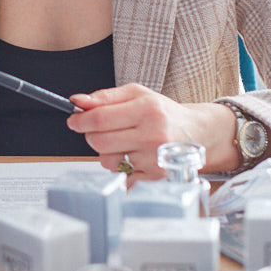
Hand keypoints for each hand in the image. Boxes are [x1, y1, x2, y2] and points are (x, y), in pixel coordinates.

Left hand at [67, 83, 239, 183]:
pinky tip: (134, 156)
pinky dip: (121, 167)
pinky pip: (121, 176)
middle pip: (100, 141)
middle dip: (91, 136)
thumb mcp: (137, 94)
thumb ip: (105, 97)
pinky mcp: (156, 177)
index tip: (74, 120)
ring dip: (107, 152)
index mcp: (147, 110)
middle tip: (98, 130)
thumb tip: (78, 100)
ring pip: (108, 160)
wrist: (196, 133)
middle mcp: (153, 135)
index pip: (100, 118)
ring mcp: (155, 158)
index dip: (80, 120)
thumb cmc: (163, 113)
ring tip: (123, 143)